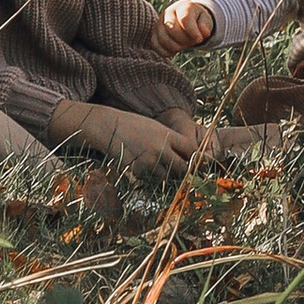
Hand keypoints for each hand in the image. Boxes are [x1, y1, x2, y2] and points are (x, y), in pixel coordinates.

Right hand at [76, 105, 202, 171]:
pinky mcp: (138, 171)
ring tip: (155, 163)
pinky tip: (141, 163)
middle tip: (179, 169)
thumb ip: (171, 140)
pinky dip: (149, 175)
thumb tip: (187, 155)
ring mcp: (149, 162)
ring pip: (167, 177)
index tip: (194, 160)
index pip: (191, 150)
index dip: (195, 157)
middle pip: (183, 168)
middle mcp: (160, 150)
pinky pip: (150, 179)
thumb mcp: (155, 126)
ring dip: (165, 174)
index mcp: (166, 135)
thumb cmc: (133, 124)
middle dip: (183, 170)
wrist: (108, 126)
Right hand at [160, 0, 215, 49]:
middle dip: (185, 40)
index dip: (193, 32)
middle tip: (191, 42)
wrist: (186, 20)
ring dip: (176, 47)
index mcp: (182, 6)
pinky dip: (165, 52)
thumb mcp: (205, 20)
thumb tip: (204, 33)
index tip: (200, 39)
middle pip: (172, 29)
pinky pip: (155, 45)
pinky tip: (174, 51)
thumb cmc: (197, 20)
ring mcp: (159, 22)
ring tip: (183, 46)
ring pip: (163, 39)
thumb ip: (205, 25)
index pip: (184, 19)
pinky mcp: (154, 33)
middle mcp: (168, 12)